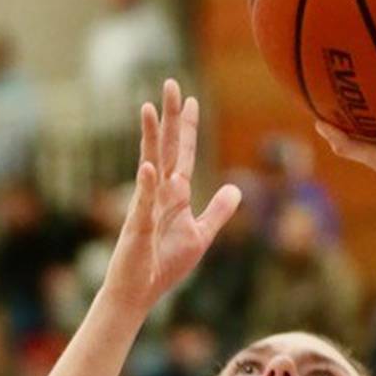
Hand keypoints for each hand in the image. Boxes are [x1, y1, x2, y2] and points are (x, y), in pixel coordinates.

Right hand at [104, 80, 241, 317]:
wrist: (139, 292)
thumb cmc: (164, 265)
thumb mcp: (200, 235)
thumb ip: (218, 212)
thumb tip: (237, 189)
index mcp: (174, 195)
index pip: (183, 154)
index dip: (188, 127)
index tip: (192, 100)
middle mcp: (158, 193)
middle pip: (166, 148)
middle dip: (170, 117)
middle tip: (171, 84)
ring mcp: (146, 206)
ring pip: (150, 165)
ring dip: (151, 138)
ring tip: (150, 109)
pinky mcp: (137, 226)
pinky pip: (143, 202)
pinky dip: (146, 184)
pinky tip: (149, 166)